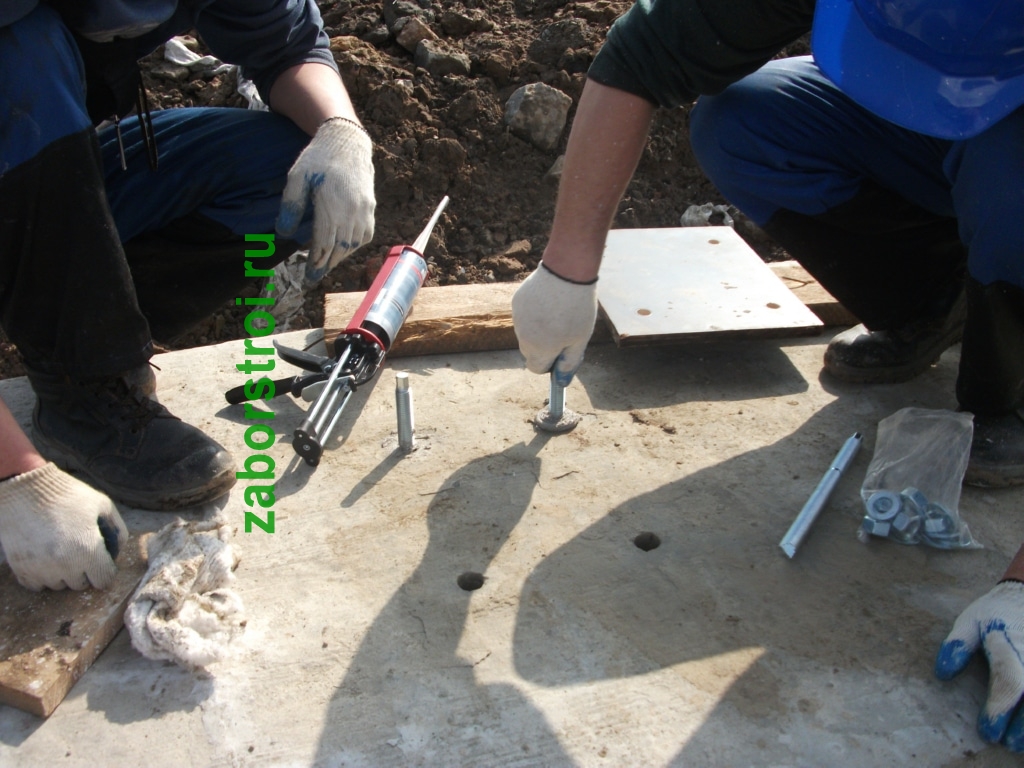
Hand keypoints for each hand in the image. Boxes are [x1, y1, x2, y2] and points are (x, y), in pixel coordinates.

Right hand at [0, 463, 127, 589]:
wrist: (25, 489)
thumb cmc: (67, 495)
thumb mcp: (102, 504)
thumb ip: (117, 528)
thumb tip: (118, 548)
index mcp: (88, 550)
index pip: (104, 580)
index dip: (106, 570)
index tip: (101, 560)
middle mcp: (65, 565)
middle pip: (81, 584)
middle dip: (85, 570)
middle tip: (79, 550)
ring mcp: (41, 569)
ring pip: (59, 585)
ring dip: (63, 573)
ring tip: (60, 550)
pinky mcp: (21, 569)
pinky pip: (37, 585)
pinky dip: (42, 575)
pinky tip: (44, 557)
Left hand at [276, 117, 375, 282]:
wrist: (347, 141)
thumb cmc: (318, 159)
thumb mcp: (297, 178)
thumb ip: (291, 207)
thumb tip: (284, 234)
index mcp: (332, 208)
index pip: (324, 245)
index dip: (316, 264)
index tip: (308, 278)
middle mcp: (351, 213)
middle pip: (340, 250)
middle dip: (326, 265)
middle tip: (314, 277)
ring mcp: (364, 211)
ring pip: (354, 245)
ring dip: (340, 257)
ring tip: (326, 263)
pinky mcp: (370, 208)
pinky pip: (366, 235)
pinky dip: (354, 246)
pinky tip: (344, 248)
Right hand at [511, 263, 597, 385]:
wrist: (567, 271)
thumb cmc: (578, 308)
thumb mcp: (580, 340)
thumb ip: (569, 363)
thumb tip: (560, 382)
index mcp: (539, 349)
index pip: (536, 368)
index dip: (550, 363)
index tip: (562, 352)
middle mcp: (523, 336)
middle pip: (530, 351)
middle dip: (544, 346)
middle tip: (564, 330)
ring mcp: (517, 318)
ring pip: (527, 332)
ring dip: (539, 328)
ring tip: (558, 311)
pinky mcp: (516, 302)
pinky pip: (524, 315)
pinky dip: (535, 312)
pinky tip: (549, 300)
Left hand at [935, 580, 1023, 750]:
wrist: (1022, 596)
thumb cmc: (992, 614)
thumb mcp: (969, 621)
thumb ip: (957, 646)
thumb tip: (942, 674)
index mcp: (1008, 644)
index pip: (1008, 681)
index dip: (999, 709)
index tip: (988, 732)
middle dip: (1022, 725)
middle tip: (1005, 742)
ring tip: (1018, 744)